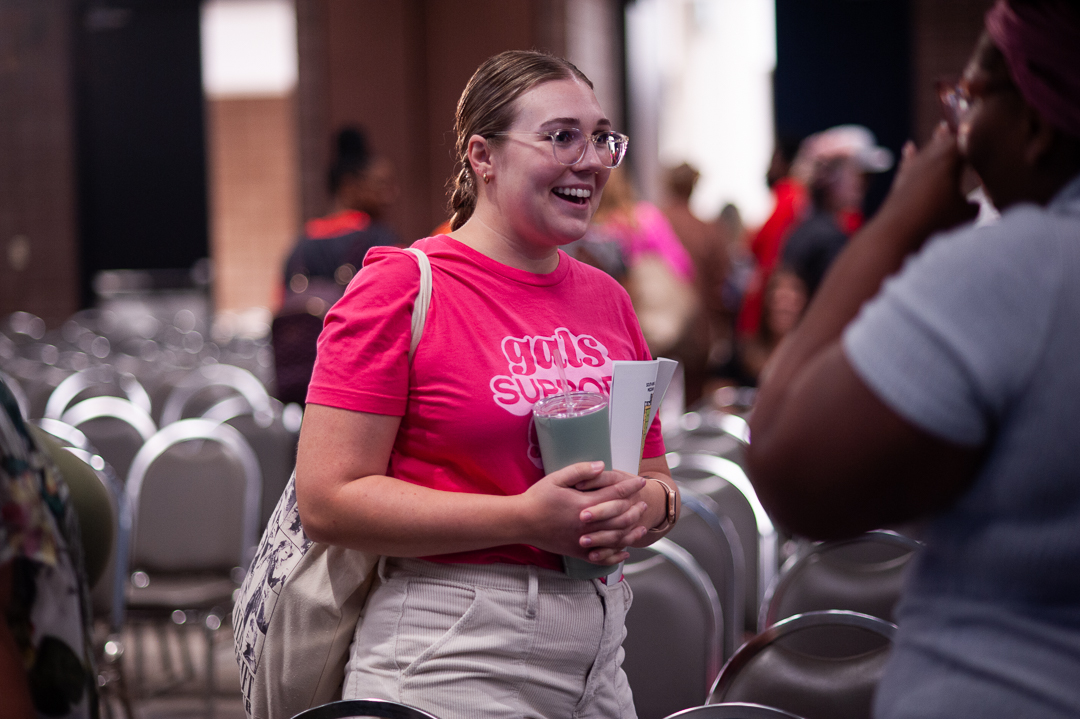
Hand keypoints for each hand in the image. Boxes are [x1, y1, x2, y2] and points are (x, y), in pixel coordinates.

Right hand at [518, 462, 646, 562]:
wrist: (521, 522)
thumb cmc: (537, 499)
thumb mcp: (556, 478)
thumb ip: (580, 470)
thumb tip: (602, 466)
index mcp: (584, 504)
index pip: (616, 494)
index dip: (631, 487)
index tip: (640, 481)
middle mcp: (588, 524)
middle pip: (621, 517)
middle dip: (635, 509)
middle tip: (643, 502)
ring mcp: (584, 540)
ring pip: (616, 538)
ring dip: (631, 531)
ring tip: (641, 525)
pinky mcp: (577, 551)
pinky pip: (602, 557)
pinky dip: (616, 555)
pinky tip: (625, 551)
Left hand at [883, 124, 978, 242]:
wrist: (898, 230)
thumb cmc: (935, 220)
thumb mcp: (963, 215)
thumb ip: (973, 207)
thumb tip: (976, 205)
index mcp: (950, 161)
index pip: (964, 141)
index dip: (973, 132)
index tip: (981, 122)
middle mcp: (930, 160)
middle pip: (945, 141)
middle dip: (955, 132)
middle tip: (963, 120)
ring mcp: (913, 169)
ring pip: (927, 149)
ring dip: (935, 139)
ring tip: (941, 127)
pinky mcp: (900, 181)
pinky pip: (908, 162)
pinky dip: (910, 154)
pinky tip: (909, 147)